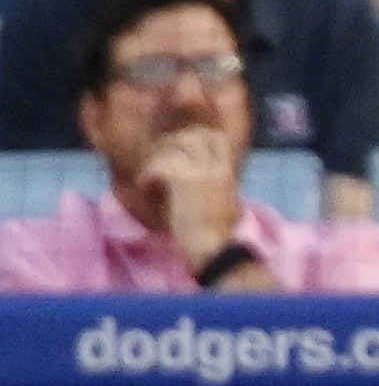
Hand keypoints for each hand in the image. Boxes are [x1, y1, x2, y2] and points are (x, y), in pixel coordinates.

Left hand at [139, 126, 243, 268]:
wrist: (216, 250)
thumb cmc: (216, 237)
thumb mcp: (220, 203)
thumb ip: (210, 184)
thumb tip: (188, 175)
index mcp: (228, 173)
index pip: (214, 137)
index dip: (193, 136)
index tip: (178, 149)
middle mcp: (217, 168)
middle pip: (191, 135)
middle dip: (170, 142)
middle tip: (155, 160)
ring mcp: (201, 172)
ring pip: (173, 145)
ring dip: (155, 157)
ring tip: (148, 175)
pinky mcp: (183, 180)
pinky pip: (159, 164)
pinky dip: (146, 174)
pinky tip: (144, 187)